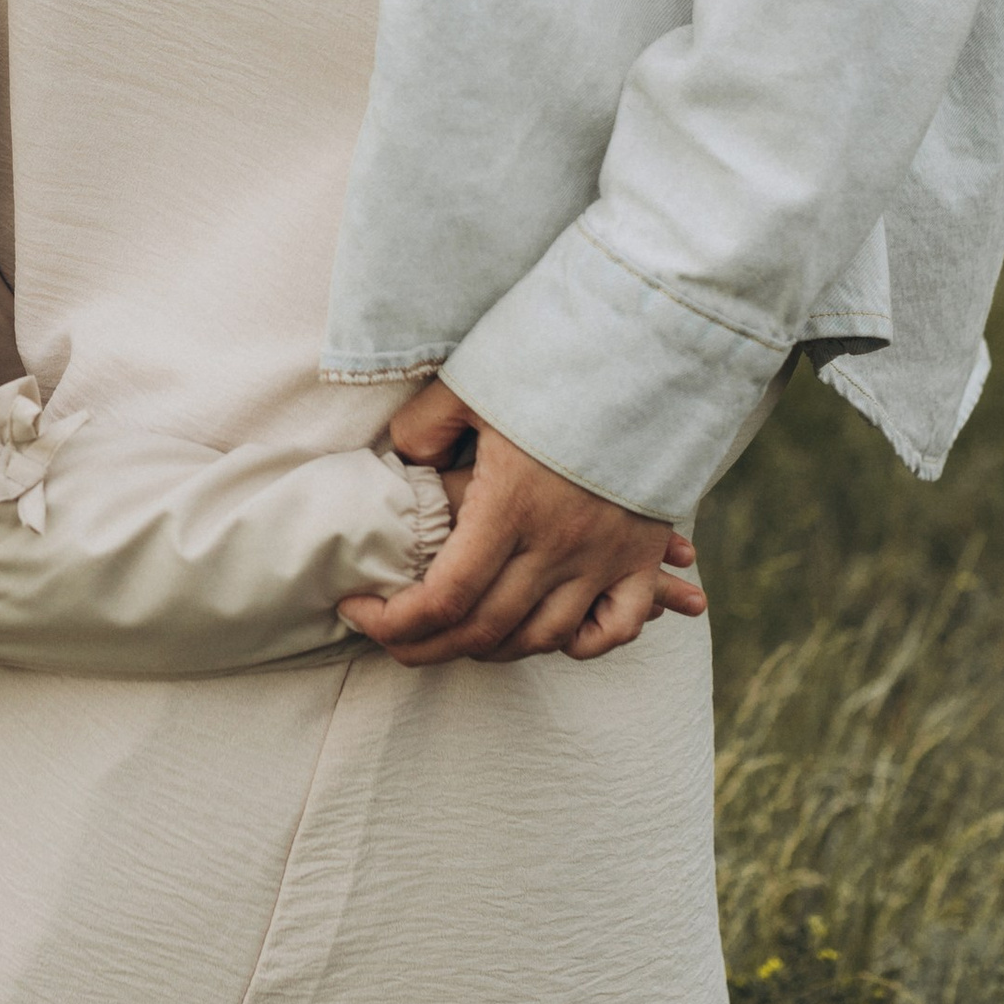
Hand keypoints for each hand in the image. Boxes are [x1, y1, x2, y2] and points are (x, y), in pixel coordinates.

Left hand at [336, 379, 708, 666]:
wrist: (646, 355)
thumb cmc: (549, 363)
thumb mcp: (469, 384)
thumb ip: (424, 430)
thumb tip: (405, 465)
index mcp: (509, 505)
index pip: (445, 596)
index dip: (394, 621)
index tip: (357, 609)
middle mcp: (558, 544)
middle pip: (486, 630)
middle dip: (425, 647)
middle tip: (390, 637)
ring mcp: (604, 556)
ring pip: (543, 638)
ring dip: (493, 648)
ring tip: (457, 634)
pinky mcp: (638, 554)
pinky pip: (615, 628)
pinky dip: (580, 643)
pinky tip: (548, 633)